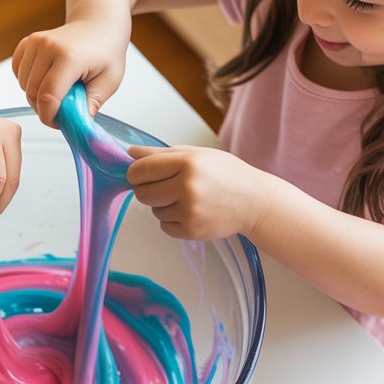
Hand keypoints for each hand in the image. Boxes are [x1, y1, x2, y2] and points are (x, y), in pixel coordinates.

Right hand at [12, 20, 127, 125]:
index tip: (59, 124)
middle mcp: (48, 46)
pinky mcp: (27, 42)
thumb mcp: (109, 82)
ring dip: (36, 96)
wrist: (98, 25)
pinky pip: (18, 72)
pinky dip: (28, 82)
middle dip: (44, 109)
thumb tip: (77, 126)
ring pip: (23, 85)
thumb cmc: (106, 52)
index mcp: (69, 57)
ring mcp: (35, 42)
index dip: (50, 117)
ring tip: (58, 92)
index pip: (48, 97)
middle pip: (32, 93)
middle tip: (62, 111)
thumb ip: (91, 105)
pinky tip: (45, 79)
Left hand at [127, 145, 264, 240]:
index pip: (141, 170)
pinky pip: (164, 227)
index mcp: (188, 163)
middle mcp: (187, 187)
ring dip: (164, 206)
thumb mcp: (196, 155)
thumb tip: (129, 153)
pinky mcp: (191, 231)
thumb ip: (160, 154)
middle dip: (148, 190)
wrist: (254, 202)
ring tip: (188, 199)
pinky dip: (172, 221)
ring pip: (153, 211)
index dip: (135, 174)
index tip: (140, 175)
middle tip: (167, 187)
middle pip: (142, 193)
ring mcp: (189, 211)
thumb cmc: (226, 175)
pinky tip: (192, 212)